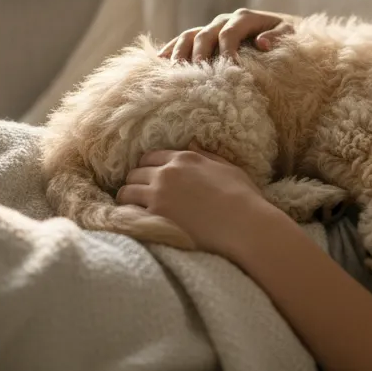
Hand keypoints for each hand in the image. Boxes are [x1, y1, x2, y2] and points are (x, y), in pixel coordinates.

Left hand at [116, 149, 284, 258]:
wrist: (244, 226)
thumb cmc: (243, 198)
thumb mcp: (228, 168)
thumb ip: (206, 156)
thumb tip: (192, 144)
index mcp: (184, 158)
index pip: (150, 157)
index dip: (148, 167)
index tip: (150, 178)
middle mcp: (167, 173)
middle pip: (135, 173)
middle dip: (136, 183)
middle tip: (141, 195)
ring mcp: (158, 195)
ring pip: (127, 191)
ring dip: (129, 199)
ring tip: (134, 209)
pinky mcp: (155, 216)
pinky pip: (130, 212)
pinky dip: (130, 216)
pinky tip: (136, 222)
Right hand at [158, 8, 293, 63]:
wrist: (280, 27)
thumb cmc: (287, 34)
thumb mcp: (289, 32)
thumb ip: (278, 36)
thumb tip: (262, 43)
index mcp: (244, 18)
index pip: (229, 34)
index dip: (226, 52)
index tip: (226, 71)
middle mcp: (224, 20)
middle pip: (205, 36)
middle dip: (198, 56)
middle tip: (193, 75)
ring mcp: (212, 27)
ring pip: (189, 36)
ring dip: (179, 52)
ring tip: (171, 71)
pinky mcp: (204, 35)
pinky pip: (184, 39)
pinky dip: (171, 48)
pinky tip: (159, 60)